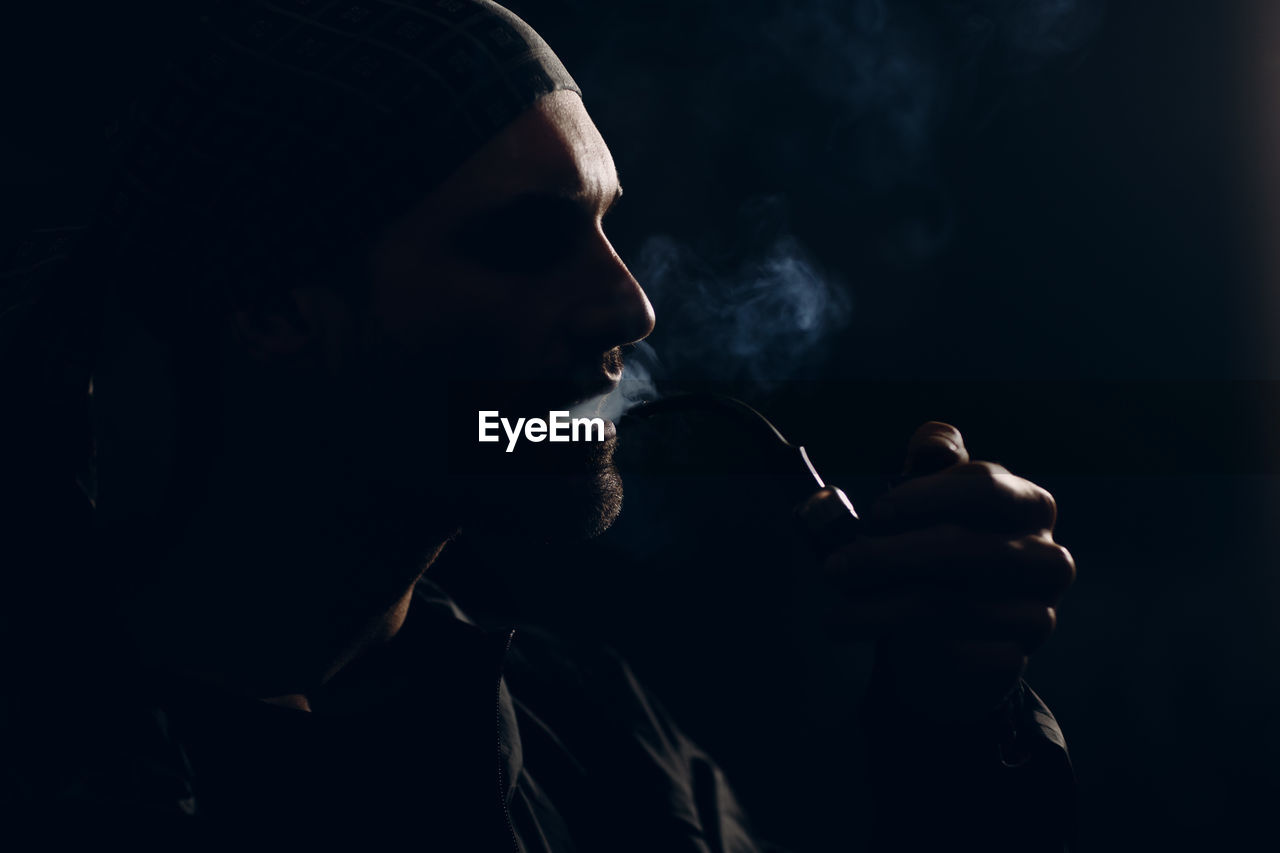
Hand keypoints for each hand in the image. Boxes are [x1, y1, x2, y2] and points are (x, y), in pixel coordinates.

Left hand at [823, 422, 1074, 722]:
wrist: (952, 640)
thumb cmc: (935, 557)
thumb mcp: (929, 505)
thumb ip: (929, 466)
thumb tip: (933, 440)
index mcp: (1027, 504)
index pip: (984, 487)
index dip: (925, 497)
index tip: (875, 514)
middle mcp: (1046, 556)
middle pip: (967, 550)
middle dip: (890, 558)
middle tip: (835, 568)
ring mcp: (1038, 611)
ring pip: (954, 608)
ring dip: (882, 611)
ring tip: (837, 616)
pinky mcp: (1017, 657)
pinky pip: (959, 656)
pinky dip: (912, 651)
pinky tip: (882, 649)